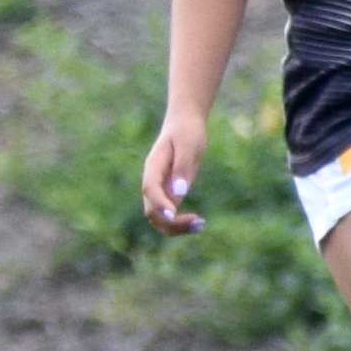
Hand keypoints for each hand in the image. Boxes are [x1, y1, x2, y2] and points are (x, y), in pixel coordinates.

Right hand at [141, 113, 208, 234]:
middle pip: (152, 211)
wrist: (185, 123)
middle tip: (197, 222)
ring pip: (159, 218)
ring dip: (176, 227)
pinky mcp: (170, 193)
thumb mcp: (188, 145)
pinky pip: (170, 215)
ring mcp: (161, 189)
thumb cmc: (187, 130)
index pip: (150, 189)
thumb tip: (180, 193)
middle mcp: (153, 181)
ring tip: (200, 225)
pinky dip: (181, 223)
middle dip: (170, 222)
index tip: (174, 214)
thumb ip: (182, 168)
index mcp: (153, 166)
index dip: (159, 203)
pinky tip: (199, 222)